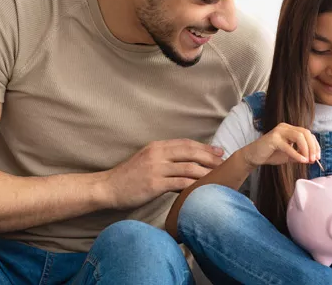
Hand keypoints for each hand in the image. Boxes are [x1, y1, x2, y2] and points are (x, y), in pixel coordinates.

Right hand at [105, 139, 224, 209]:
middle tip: (224, 163)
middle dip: (209, 157)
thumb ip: (165, 160)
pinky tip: (203, 188)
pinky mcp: (154, 184)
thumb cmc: (128, 178)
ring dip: (205, 172)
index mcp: (156, 146)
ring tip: (218, 177)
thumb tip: (187, 165)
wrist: (107, 188)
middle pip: (190, 152)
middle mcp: (157, 154)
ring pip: (188, 167)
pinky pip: (179, 183)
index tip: (219, 151)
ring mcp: (156, 168)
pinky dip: (193, 185)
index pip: (186, 143)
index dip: (204, 147)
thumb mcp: (147, 161)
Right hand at [239, 123, 319, 167]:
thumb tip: (312, 159)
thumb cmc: (270, 155)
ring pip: (299, 136)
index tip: (317, 157)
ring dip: (306, 149)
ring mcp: (279, 131)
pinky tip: (301, 160)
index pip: (307, 134)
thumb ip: (299, 155)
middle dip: (312, 146)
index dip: (315, 145)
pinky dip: (296, 153)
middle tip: (314, 159)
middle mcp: (285, 127)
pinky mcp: (273, 138)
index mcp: (290, 129)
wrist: (254, 157)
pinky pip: (288, 146)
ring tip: (308, 160)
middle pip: (305, 132)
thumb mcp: (289, 156)